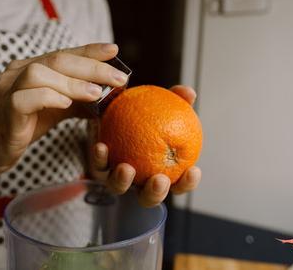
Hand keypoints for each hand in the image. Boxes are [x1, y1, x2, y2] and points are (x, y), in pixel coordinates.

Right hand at [0, 43, 126, 176]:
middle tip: (119, 78)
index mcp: (31, 67)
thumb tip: (110, 93)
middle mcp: (18, 72)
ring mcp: (8, 89)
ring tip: (96, 94)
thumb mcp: (57, 109)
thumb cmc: (24, 125)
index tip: (114, 50)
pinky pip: (25, 98)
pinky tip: (67, 104)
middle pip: (58, 59)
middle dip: (92, 67)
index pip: (65, 53)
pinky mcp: (4, 110)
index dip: (90, 50)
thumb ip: (78, 98)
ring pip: (40, 73)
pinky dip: (49, 97)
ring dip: (72, 83)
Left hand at [90, 85, 201, 206]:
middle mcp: (139, 179)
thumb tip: (189, 93)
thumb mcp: (164, 103)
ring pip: (119, 188)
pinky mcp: (99, 166)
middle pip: (148, 198)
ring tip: (126, 168)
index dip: (187, 183)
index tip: (194, 170)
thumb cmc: (149, 112)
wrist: (118, 109)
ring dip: (122, 181)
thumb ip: (177, 99)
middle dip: (155, 193)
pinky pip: (99, 165)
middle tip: (160, 179)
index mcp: (161, 171)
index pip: (178, 185)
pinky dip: (100, 157)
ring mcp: (118, 176)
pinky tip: (101, 146)